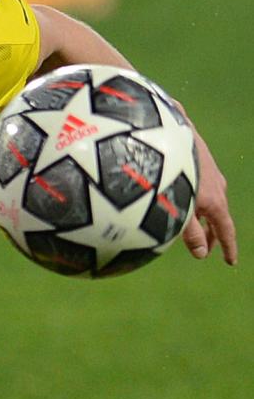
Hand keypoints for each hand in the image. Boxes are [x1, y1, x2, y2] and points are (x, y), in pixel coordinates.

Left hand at [181, 128, 237, 265]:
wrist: (167, 137)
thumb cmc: (169, 176)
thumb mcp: (179, 209)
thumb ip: (190, 232)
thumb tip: (202, 254)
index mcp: (215, 202)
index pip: (226, 230)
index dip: (228, 247)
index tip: (230, 262)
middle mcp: (216, 187)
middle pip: (217, 216)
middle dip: (212, 234)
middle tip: (204, 248)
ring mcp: (208, 173)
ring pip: (208, 200)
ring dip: (202, 216)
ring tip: (191, 225)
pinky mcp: (197, 162)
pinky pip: (200, 187)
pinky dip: (194, 199)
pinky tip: (180, 197)